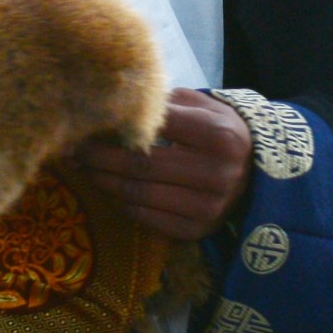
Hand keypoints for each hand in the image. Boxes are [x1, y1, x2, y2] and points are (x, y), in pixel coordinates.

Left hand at [73, 87, 252, 239]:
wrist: (257, 175)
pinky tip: (109, 188)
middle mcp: (216, 175)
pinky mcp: (197, 230)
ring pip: (139, 194)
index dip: (119, 123)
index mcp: (219, 137)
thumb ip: (167, 103)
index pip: (158, 127)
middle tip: (75, 148)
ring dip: (104, 181)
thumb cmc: (221, 133)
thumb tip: (117, 102)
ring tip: (84, 168)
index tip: (90, 119)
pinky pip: (146, 217)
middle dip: (100, 157)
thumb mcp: (205, 108)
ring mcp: (208, 207)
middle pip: (141, 165)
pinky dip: (122, 202)